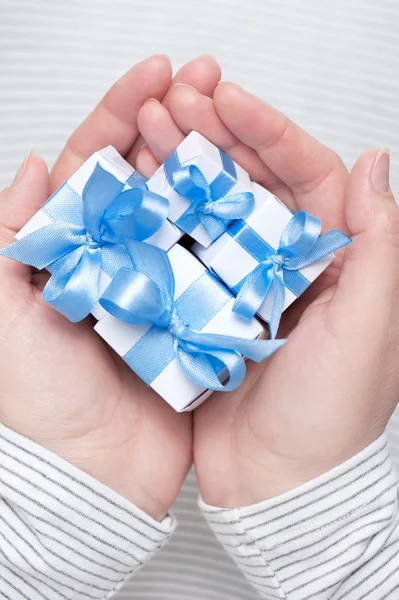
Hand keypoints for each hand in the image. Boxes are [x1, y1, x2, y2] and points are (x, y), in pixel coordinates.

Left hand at [0, 55, 220, 519]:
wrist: (91, 474)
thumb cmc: (40, 401)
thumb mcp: (1, 312)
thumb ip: (10, 236)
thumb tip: (31, 165)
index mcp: (71, 247)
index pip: (95, 164)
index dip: (121, 113)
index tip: (154, 75)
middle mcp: (118, 258)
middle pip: (148, 177)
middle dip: (174, 126)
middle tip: (206, 87)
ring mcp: (161, 284)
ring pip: (186, 212)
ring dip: (207, 169)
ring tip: (231, 128)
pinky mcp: (194, 315)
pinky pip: (216, 263)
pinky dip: (232, 232)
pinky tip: (249, 198)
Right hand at [137, 82, 398, 506]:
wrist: (278, 486)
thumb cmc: (330, 418)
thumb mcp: (369, 330)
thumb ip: (379, 248)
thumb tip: (377, 163)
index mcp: (338, 261)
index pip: (308, 175)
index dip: (269, 131)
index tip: (227, 99)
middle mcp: (292, 265)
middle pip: (255, 184)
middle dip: (216, 138)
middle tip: (174, 104)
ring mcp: (247, 284)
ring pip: (216, 211)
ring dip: (186, 170)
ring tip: (149, 134)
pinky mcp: (211, 309)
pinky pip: (189, 252)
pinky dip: (167, 221)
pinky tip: (142, 194)